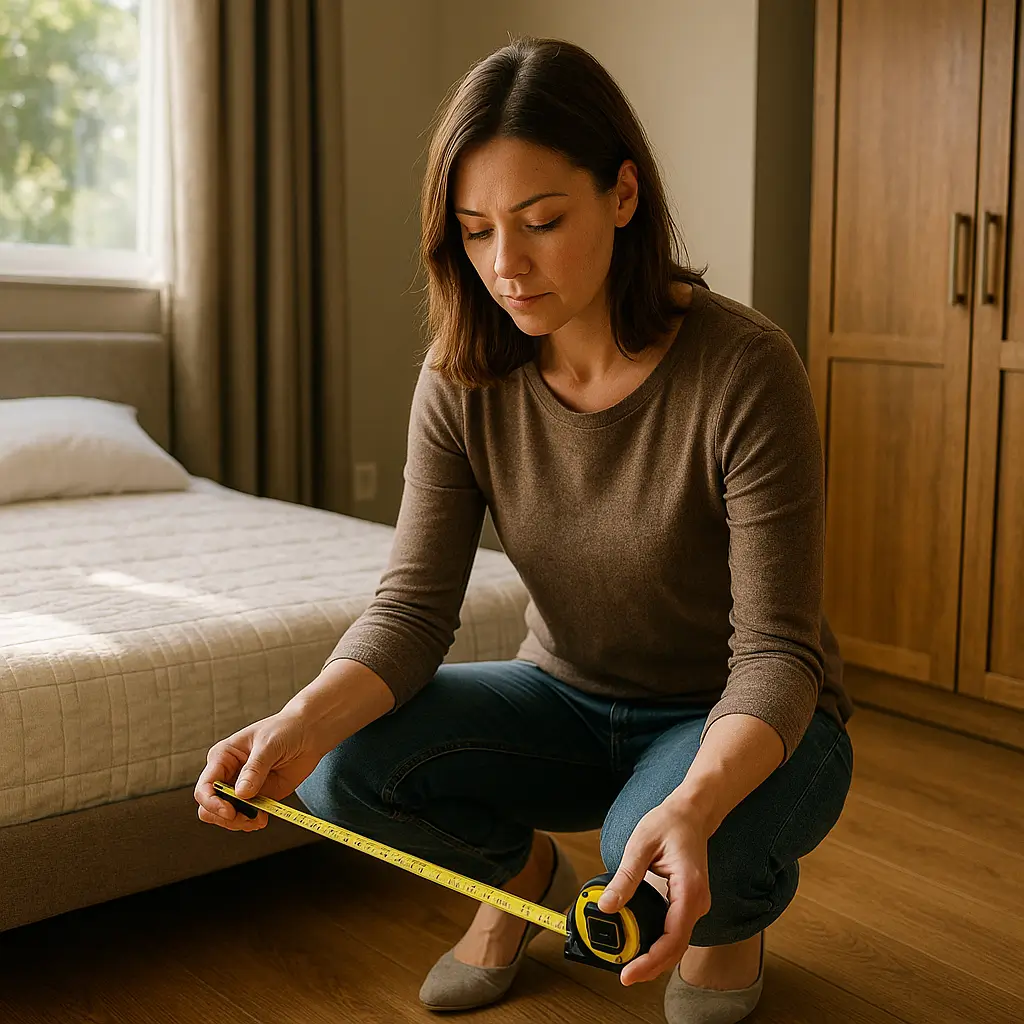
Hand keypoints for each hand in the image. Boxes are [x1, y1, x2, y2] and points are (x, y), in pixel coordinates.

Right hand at [193, 710, 322, 831]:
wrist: (309, 732)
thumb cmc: (286, 729)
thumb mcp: (269, 745)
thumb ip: (255, 769)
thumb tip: (241, 794)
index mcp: (222, 757)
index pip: (205, 786)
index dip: (212, 802)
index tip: (230, 811)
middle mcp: (227, 774)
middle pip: (210, 807)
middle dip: (225, 817)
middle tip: (248, 817)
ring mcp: (241, 788)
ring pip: (225, 816)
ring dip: (239, 823)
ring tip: (259, 819)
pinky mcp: (258, 797)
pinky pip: (246, 816)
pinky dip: (251, 822)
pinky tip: (263, 818)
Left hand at [597, 798, 712, 985]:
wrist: (692, 812)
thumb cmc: (670, 822)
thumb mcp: (640, 844)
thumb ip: (625, 877)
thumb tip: (606, 906)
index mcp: (688, 889)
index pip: (672, 938)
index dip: (650, 961)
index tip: (629, 973)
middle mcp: (698, 902)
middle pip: (676, 948)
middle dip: (651, 966)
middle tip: (623, 975)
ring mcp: (696, 904)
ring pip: (677, 942)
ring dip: (655, 957)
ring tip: (629, 965)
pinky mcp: (689, 903)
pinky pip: (676, 930)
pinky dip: (660, 943)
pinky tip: (642, 946)